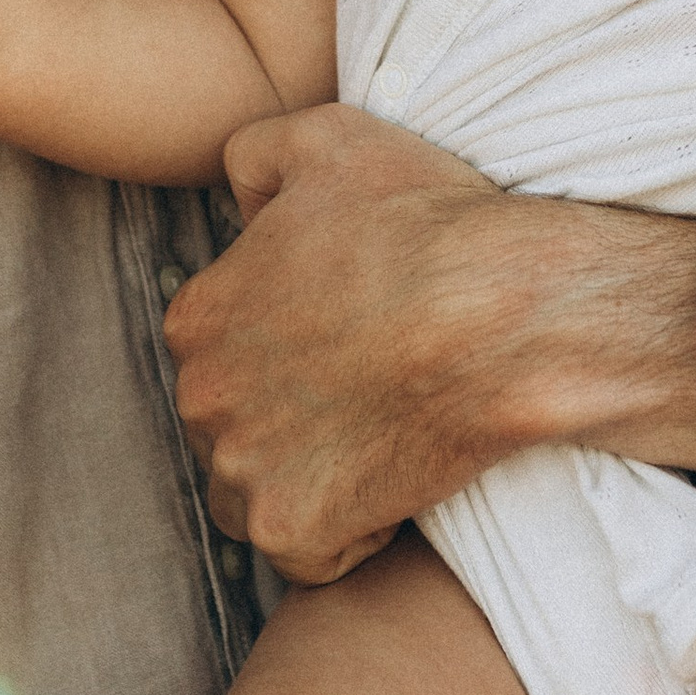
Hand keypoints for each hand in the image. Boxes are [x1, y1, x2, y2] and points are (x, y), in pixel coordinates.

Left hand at [164, 104, 695, 585]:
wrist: (499, 313)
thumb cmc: (424, 221)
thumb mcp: (330, 139)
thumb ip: (256, 155)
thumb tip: (240, 199)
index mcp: (196, 315)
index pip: (221, 348)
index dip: (287, 346)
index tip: (349, 338)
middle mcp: (200, 396)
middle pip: (231, 425)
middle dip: (286, 417)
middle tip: (369, 392)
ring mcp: (242, 468)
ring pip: (252, 495)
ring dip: (303, 483)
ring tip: (377, 443)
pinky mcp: (292, 530)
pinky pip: (306, 555)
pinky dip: (346, 535)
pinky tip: (394, 489)